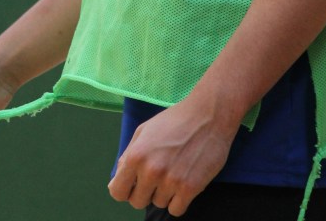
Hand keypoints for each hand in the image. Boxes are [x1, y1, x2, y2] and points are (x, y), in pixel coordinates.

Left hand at [108, 95, 236, 215]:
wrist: (209, 114)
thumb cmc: (175, 119)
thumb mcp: (145, 130)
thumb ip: (128, 154)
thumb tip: (117, 179)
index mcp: (136, 155)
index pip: (117, 192)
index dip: (124, 189)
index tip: (134, 183)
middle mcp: (151, 171)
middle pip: (137, 202)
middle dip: (144, 192)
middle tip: (157, 176)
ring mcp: (171, 181)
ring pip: (158, 204)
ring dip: (164, 193)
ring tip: (174, 172)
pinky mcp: (190, 188)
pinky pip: (176, 210)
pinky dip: (179, 201)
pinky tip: (183, 183)